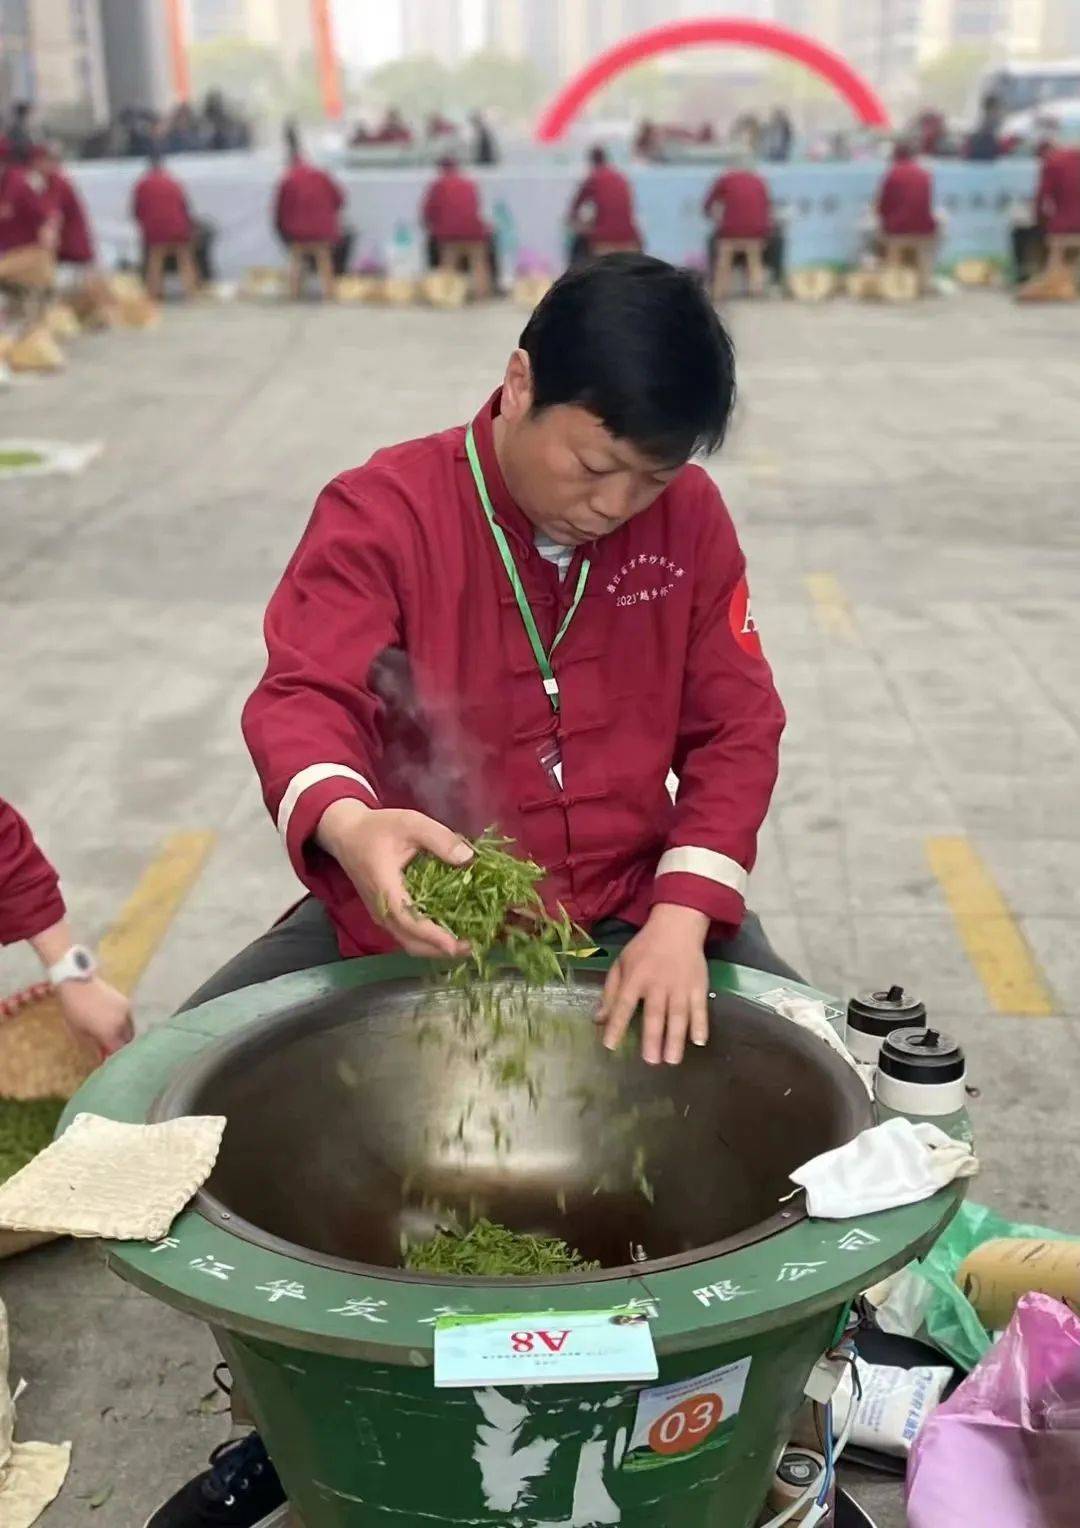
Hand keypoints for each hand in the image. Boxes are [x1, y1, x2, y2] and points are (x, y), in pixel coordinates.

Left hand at [56, 977, 132, 1057]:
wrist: (77, 983)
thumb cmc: (74, 1009)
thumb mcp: (79, 1031)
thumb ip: (94, 1045)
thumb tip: (102, 1055)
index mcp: (110, 1032)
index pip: (118, 1052)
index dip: (113, 1058)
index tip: (109, 1061)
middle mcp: (123, 1023)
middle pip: (128, 1042)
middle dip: (122, 1048)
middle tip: (113, 1050)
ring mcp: (127, 1012)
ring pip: (132, 1030)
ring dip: (126, 1037)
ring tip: (116, 1039)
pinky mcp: (127, 1003)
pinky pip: (131, 1019)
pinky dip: (126, 1025)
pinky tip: (118, 1026)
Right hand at [316, 801, 472, 958]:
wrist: (345, 834)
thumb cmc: (377, 828)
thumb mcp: (411, 823)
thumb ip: (440, 839)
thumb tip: (468, 858)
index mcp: (385, 887)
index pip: (409, 920)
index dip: (433, 935)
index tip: (457, 945)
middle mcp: (381, 908)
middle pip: (410, 942)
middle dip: (441, 949)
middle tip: (472, 946)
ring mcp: (381, 914)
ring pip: (408, 942)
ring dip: (435, 947)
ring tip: (464, 942)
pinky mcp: (385, 914)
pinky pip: (406, 935)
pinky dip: (427, 940)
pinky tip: (447, 930)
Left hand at [597, 904, 709, 1064]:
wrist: (677, 926)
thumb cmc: (645, 948)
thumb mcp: (621, 964)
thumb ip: (610, 993)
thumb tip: (598, 1020)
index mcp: (635, 978)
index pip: (623, 1004)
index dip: (616, 1025)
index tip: (610, 1045)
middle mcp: (657, 984)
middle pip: (655, 1014)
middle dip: (653, 1038)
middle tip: (651, 1061)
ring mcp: (680, 986)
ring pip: (678, 1015)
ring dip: (676, 1038)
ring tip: (672, 1060)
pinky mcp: (698, 986)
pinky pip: (700, 1008)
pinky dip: (701, 1024)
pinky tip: (699, 1042)